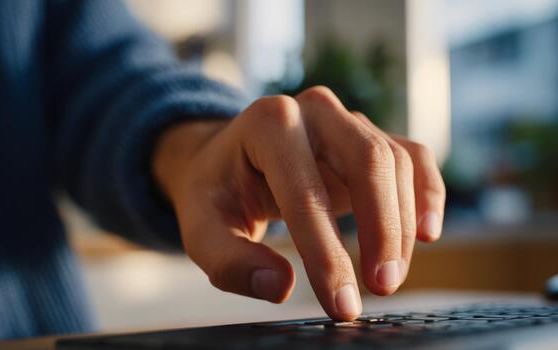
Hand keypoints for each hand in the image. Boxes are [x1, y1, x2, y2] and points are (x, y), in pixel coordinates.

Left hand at [152, 86, 445, 319]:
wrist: (226, 160)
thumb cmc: (215, 194)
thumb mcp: (202, 229)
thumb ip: (230, 261)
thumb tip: (279, 286)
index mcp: (267, 123)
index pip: (304, 191)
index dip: (326, 253)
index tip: (341, 304)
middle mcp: (312, 111)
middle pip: (368, 160)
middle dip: (382, 229)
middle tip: (381, 288)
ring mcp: (344, 119)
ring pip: (394, 162)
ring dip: (400, 225)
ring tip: (386, 277)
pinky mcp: (366, 137)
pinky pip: (412, 156)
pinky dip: (427, 192)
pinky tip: (427, 232)